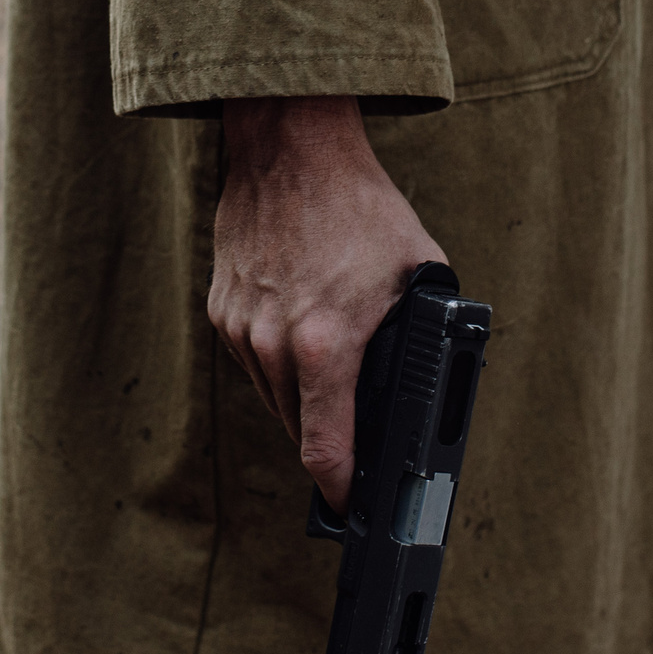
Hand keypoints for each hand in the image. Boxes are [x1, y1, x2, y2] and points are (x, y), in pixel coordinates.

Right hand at [209, 95, 447, 510]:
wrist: (290, 148)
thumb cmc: (360, 206)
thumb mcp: (418, 275)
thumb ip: (420, 339)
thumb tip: (430, 386)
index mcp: (325, 343)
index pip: (324, 451)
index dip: (342, 491)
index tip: (352, 506)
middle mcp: (273, 343)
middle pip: (299, 430)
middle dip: (330, 438)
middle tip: (358, 437)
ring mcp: (242, 327)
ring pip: (273, 397)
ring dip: (303, 399)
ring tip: (333, 368)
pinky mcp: (222, 310)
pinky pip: (253, 361)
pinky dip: (278, 361)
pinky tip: (302, 329)